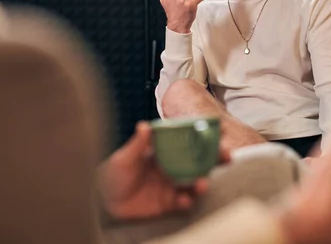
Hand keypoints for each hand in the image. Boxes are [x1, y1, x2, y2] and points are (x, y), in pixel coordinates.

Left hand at [97, 121, 229, 219]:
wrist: (104, 201)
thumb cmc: (113, 174)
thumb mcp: (124, 158)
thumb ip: (137, 144)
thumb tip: (144, 126)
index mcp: (165, 151)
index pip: (189, 141)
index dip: (204, 137)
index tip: (220, 132)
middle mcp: (173, 167)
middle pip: (199, 161)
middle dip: (215, 159)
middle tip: (226, 156)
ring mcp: (172, 185)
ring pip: (195, 182)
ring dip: (203, 182)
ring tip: (204, 183)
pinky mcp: (169, 203)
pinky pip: (184, 202)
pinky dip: (188, 200)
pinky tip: (185, 200)